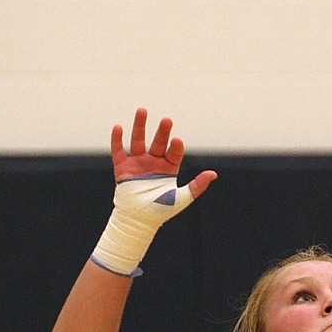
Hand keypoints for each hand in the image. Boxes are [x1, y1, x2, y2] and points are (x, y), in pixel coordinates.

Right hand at [91, 109, 216, 276]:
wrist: (139, 221)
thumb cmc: (161, 210)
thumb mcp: (182, 198)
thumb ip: (197, 186)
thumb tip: (213, 174)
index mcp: (169, 168)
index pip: (174, 152)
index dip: (176, 147)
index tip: (178, 140)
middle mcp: (153, 162)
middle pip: (158, 142)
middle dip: (162, 131)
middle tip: (167, 120)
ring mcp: (138, 163)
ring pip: (138, 141)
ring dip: (140, 126)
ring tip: (142, 111)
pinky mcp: (123, 168)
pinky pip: (119, 151)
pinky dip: (117, 139)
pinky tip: (118, 127)